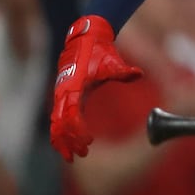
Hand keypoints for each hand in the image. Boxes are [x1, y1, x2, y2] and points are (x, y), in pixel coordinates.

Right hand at [49, 15, 142, 161]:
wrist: (87, 38)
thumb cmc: (100, 50)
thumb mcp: (112, 61)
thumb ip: (123, 71)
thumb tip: (138, 74)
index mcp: (74, 86)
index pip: (71, 114)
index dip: (78, 130)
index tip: (88, 141)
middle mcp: (64, 92)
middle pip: (60, 123)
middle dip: (69, 141)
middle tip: (80, 155)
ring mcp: (61, 94)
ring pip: (56, 123)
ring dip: (63, 140)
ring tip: (72, 156)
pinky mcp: (64, 94)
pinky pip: (58, 117)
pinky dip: (60, 132)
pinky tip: (67, 144)